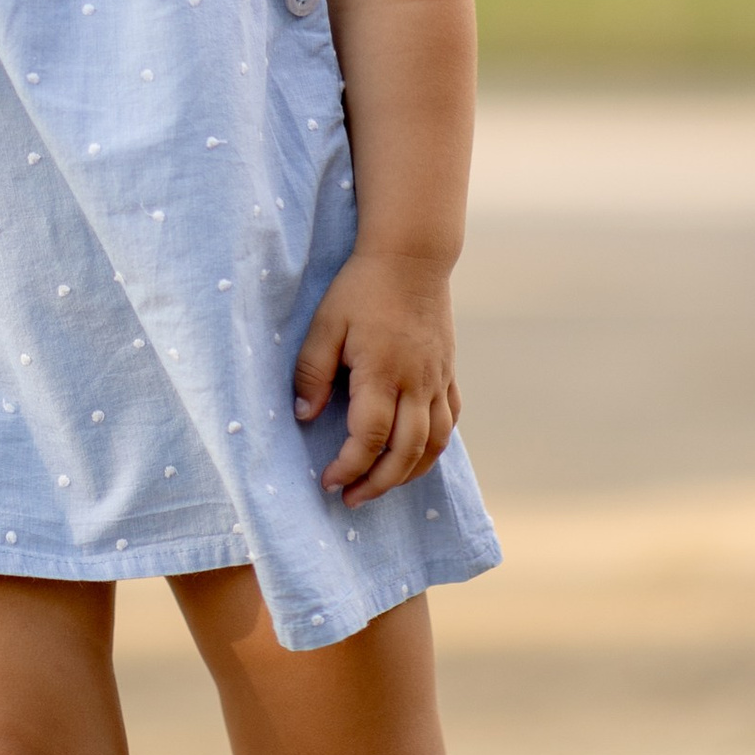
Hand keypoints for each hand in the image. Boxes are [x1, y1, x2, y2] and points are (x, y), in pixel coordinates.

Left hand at [291, 248, 461, 500]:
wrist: (412, 256)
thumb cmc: (361, 287)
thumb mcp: (324, 323)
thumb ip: (312, 371)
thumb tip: (304, 416)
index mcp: (382, 372)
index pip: (369, 438)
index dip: (349, 467)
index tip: (328, 481)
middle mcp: (417, 382)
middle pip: (406, 452)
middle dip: (379, 483)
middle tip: (352, 498)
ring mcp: (438, 379)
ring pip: (435, 444)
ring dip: (409, 473)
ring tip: (381, 484)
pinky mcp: (448, 372)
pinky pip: (450, 421)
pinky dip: (434, 447)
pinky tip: (413, 454)